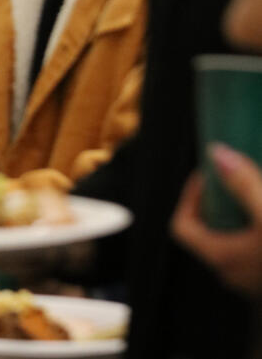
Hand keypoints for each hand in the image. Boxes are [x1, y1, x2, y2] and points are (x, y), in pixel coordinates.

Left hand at [172, 143, 261, 296]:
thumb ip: (244, 184)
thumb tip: (218, 154)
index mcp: (222, 258)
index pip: (183, 226)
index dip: (190, 197)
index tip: (211, 175)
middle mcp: (234, 274)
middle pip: (210, 232)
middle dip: (222, 202)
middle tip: (238, 178)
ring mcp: (255, 281)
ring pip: (237, 241)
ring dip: (245, 215)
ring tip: (260, 192)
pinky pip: (258, 251)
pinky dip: (261, 229)